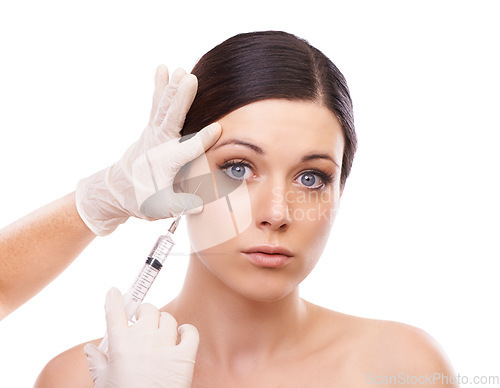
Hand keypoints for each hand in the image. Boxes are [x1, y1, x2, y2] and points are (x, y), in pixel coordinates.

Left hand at [76, 65, 221, 235]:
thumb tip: (200, 207)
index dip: (203, 140)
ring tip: (181, 70)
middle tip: (191, 79)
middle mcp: (159, 144)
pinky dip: (160, 86)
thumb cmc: (141, 200)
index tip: (217, 129)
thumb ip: (180, 206)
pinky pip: (157, 103)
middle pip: (172, 118)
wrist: (116, 191)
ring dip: (173, 88)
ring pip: (164, 107)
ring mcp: (154, 133)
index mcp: (166, 163)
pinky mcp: (152, 128)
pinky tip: (164, 68)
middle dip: (181, 99)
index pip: (188, 149)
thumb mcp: (160, 209)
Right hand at [84, 288, 198, 387]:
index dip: (114, 299)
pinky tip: (182, 336)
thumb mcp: (103, 382)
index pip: (115, 311)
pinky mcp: (185, 357)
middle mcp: (144, 340)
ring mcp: (165, 347)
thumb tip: (89, 349)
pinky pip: (190, 333)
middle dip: (144, 312)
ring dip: (163, 323)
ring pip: (168, 319)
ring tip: (159, 332)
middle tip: (141, 318)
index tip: (114, 292)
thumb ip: (96, 362)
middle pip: (147, 310)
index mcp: (120, 344)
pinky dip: (187, 332)